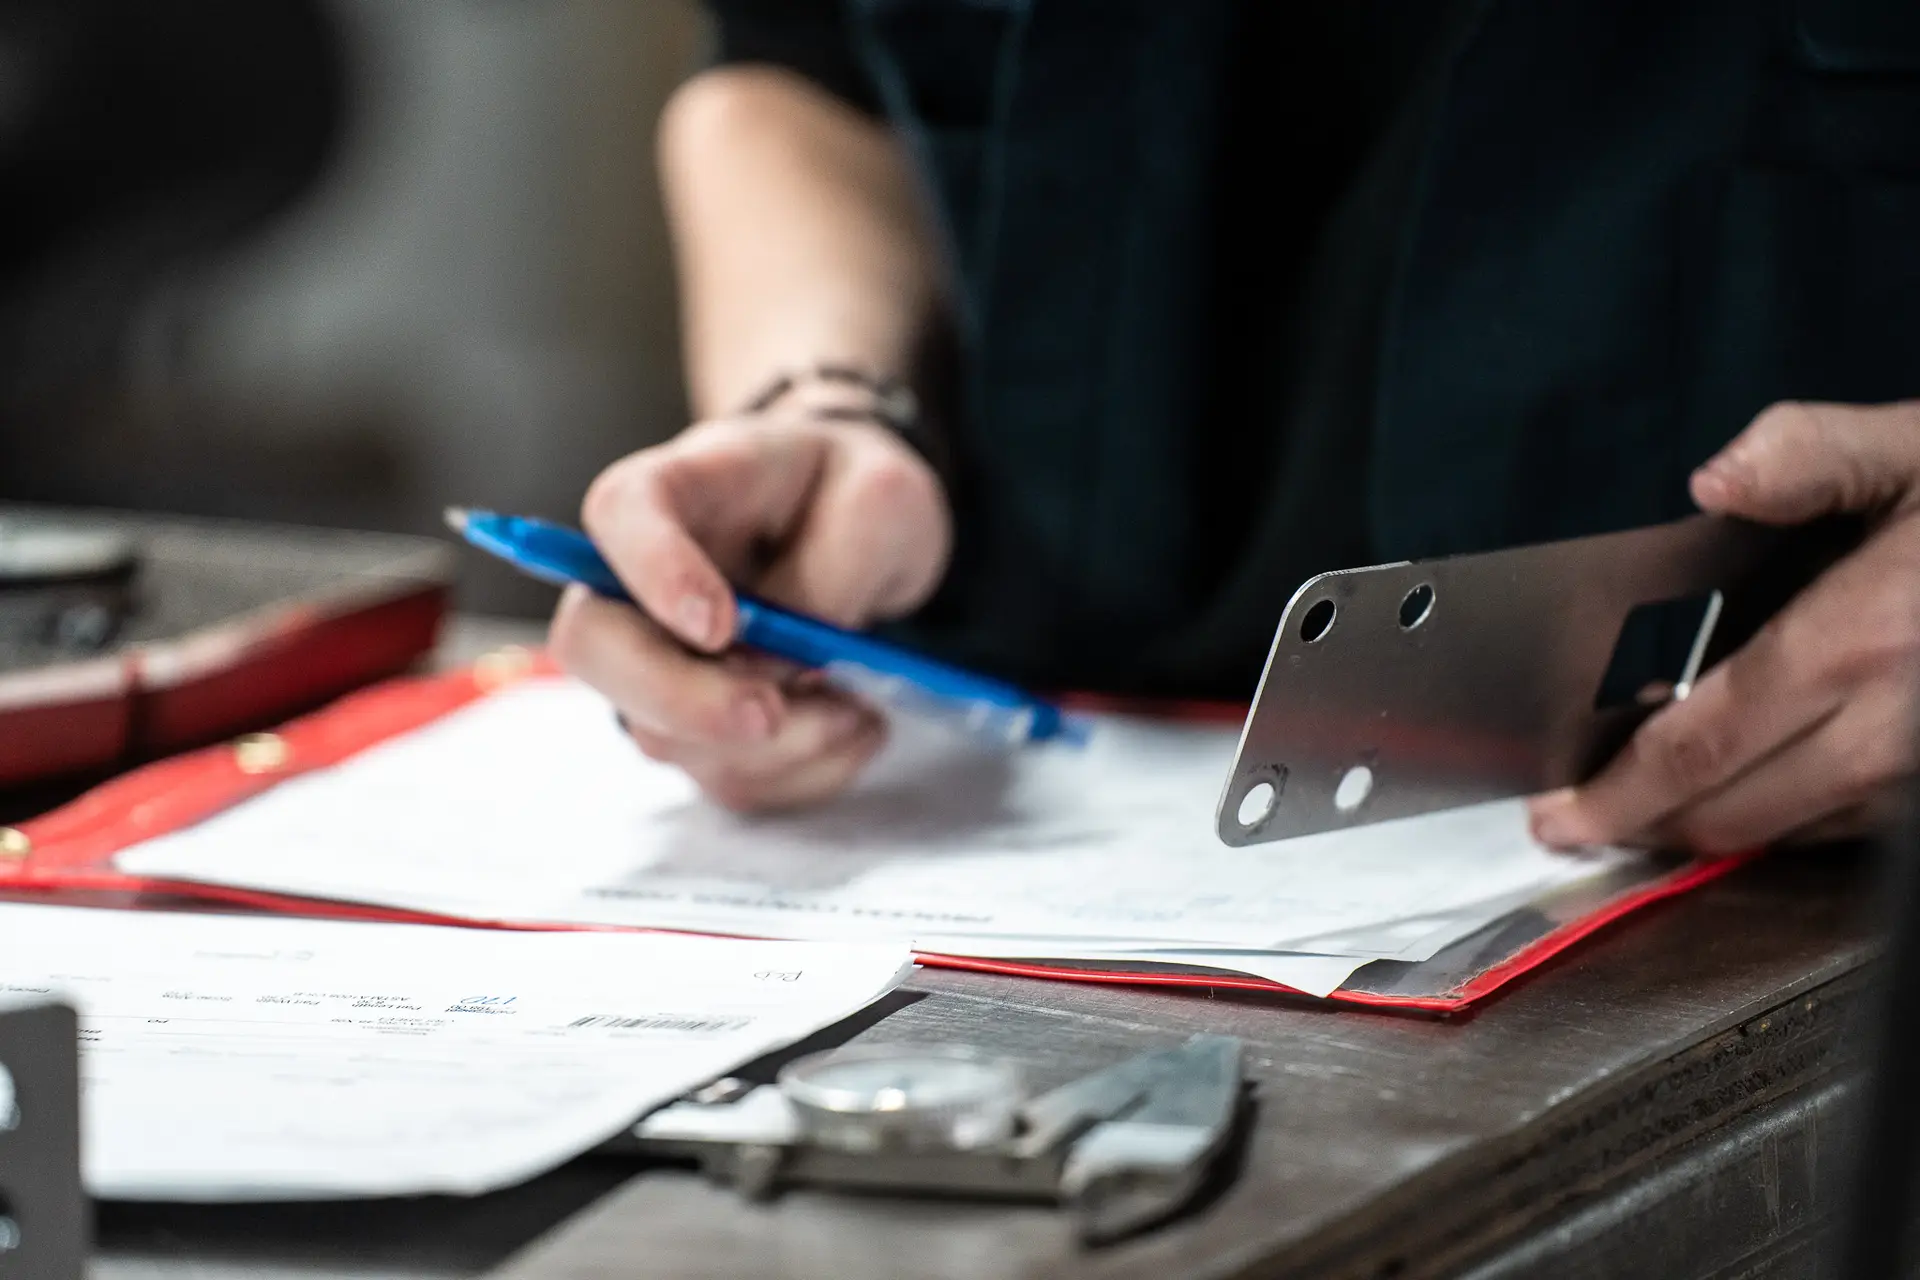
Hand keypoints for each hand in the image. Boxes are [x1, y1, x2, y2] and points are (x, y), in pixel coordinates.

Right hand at [549, 410, 950, 810]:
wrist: (872, 540)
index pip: (621, 512)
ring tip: (858, 706)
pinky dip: (803, 770)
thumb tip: (784, 659)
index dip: (653, 572)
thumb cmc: (857, 497)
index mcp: (678, 488)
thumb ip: (837, 564)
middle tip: (769, 714)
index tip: (719, 625)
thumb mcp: (881, 497)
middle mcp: (639, 580)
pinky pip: (729, 777)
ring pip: (665, 734)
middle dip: (682, 700)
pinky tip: (855, 727)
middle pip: (595, 647)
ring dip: (773, 744)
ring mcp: (655, 662)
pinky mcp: (695, 728)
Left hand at [1529, 400, 1919, 853]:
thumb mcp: (1917, 446)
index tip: (1562, 816)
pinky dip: (1796, 820)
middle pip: (1738, 810)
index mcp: (1858, 640)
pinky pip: (1861, 830)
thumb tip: (1716, 477)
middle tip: (1592, 820)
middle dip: (1652, 826)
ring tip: (1656, 804)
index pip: (1702, 745)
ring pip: (1798, 832)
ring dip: (1720, 828)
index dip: (1620, 794)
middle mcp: (1893, 722)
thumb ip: (1807, 453)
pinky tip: (1758, 789)